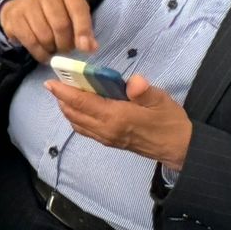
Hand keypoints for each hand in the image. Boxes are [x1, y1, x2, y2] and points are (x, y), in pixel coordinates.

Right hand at [0, 0, 96, 63]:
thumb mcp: (72, 15)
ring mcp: (27, 2)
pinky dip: (40, 53)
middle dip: (65, 44)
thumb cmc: (54, 12)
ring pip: (44, 36)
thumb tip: (90, 48)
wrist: (22, 6)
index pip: (78, 9)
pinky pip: (30, 42)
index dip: (83, 30)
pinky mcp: (14, 16)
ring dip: (52, 49)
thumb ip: (84, 30)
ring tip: (54, 48)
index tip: (86, 49)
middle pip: (60, 25)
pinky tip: (43, 54)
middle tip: (66, 50)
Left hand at [47, 73, 193, 169]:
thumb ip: (144, 90)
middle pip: (74, 113)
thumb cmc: (169, 121)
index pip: (82, 103)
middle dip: (61, 98)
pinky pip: (85, 130)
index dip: (64, 92)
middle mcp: (106, 129)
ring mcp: (107, 138)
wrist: (180, 148)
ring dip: (67, 109)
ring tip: (64, 94)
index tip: (50, 82)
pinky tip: (78, 109)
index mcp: (116, 117)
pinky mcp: (110, 142)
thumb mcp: (161, 100)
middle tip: (55, 83)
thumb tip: (134, 81)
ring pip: (77, 123)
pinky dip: (76, 118)